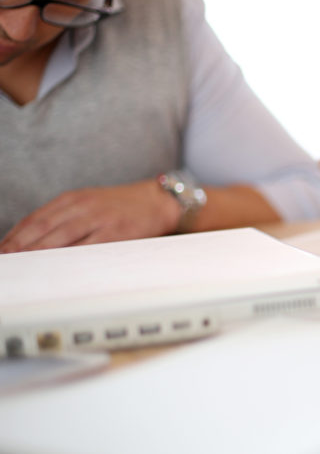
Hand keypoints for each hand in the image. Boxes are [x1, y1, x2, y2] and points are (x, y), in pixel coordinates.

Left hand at [0, 180, 179, 252]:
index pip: (35, 218)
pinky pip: (87, 248)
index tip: (2, 249)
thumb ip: (64, 217)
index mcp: (73, 199)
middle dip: (19, 245)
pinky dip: (69, 258)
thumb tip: (34, 240)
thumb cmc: (122, 206)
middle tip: (5, 259)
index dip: (15, 235)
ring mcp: (99, 219)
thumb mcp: (89, 203)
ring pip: (60, 237)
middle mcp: (83, 206)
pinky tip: (57, 267)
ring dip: (37, 252)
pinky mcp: (115, 233)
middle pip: (43, 227)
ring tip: (21, 265)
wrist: (158, 201)